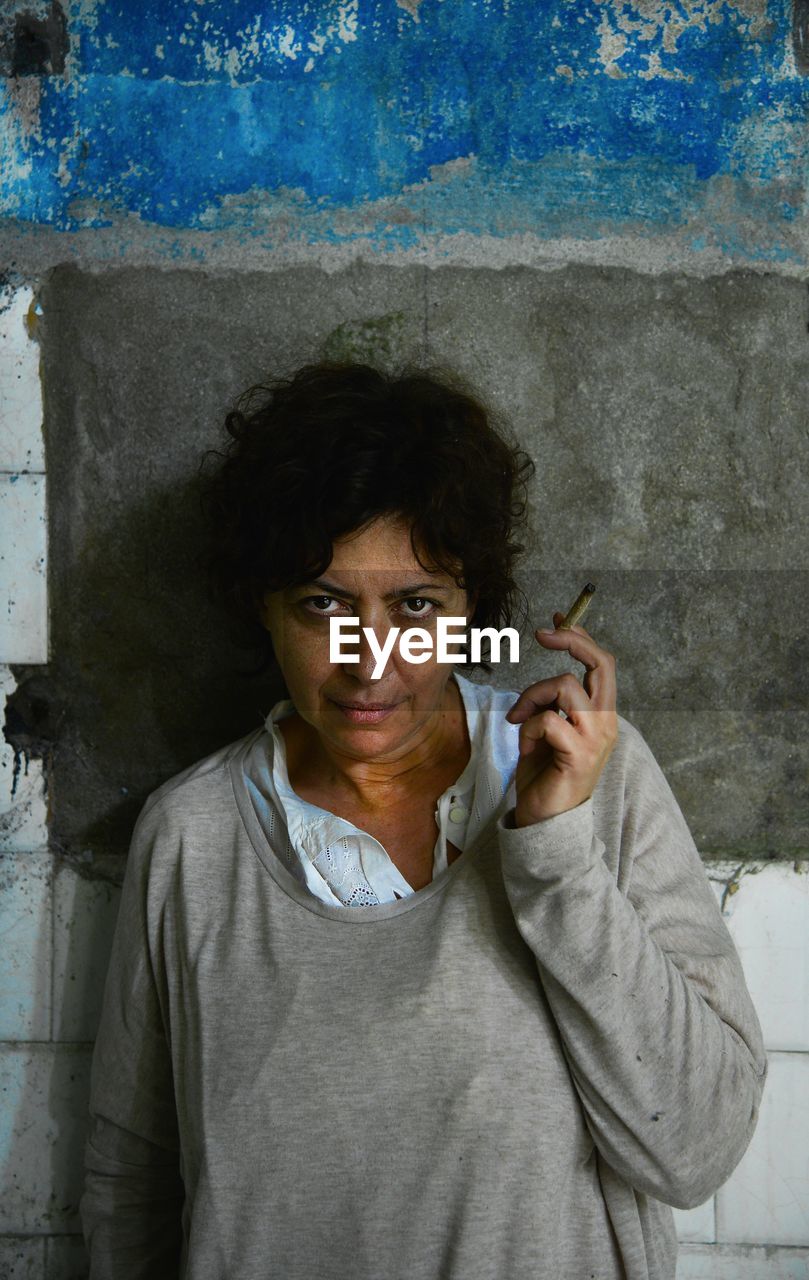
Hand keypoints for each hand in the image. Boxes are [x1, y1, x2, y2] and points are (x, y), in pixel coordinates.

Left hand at [504, 611, 617, 826]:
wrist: (547, 819)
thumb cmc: (546, 774)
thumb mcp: (547, 728)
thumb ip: (549, 703)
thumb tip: (540, 681)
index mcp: (602, 714)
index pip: (602, 664)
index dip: (580, 637)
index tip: (556, 620)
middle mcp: (607, 722)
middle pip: (600, 663)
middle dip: (570, 640)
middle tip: (541, 633)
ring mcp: (596, 738)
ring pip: (565, 686)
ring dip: (532, 697)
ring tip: (519, 721)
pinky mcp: (579, 755)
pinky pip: (548, 721)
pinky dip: (528, 728)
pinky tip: (526, 747)